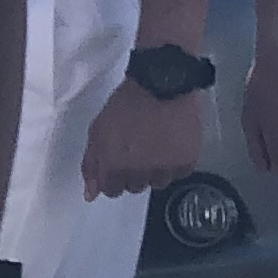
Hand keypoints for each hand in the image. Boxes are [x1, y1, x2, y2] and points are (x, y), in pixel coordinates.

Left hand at [81, 72, 208, 198]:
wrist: (164, 82)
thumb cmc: (128, 102)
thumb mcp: (98, 129)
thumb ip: (91, 164)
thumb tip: (91, 194)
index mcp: (114, 166)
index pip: (111, 190)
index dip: (114, 176)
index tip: (120, 161)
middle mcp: (138, 173)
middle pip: (135, 187)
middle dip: (135, 172)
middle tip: (140, 148)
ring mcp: (164, 169)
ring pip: (158, 183)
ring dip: (156, 170)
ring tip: (158, 145)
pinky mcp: (186, 162)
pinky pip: (179, 173)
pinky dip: (176, 162)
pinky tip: (173, 143)